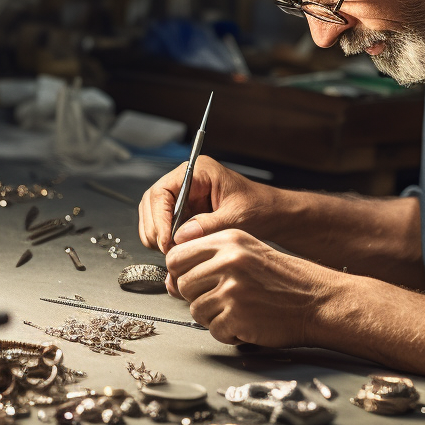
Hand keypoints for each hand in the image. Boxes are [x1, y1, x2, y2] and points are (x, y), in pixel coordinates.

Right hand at [137, 155, 267, 253]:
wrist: (272, 214)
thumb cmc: (259, 208)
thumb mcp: (236, 217)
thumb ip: (209, 225)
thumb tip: (181, 236)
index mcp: (198, 171)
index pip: (163, 191)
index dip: (158, 217)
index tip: (165, 240)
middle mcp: (186, 180)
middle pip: (152, 202)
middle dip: (154, 228)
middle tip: (166, 250)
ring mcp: (184, 196)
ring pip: (154, 214)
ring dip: (157, 235)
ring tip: (172, 252)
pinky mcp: (185, 211)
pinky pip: (164, 224)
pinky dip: (164, 239)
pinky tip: (176, 250)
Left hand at [164, 228, 335, 346]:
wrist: (318, 301)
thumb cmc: (285, 280)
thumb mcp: (247, 252)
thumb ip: (209, 260)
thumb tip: (171, 281)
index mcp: (228, 239)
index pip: (176, 255)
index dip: (179, 272)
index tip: (192, 281)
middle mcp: (229, 260)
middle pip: (182, 284)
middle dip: (198, 297)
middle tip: (224, 299)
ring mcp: (233, 288)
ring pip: (195, 310)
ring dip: (213, 317)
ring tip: (240, 310)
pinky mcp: (238, 316)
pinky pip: (213, 331)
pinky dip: (229, 333)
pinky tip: (248, 323)